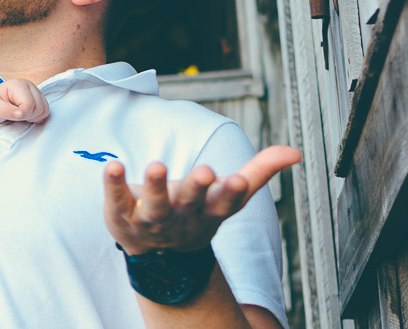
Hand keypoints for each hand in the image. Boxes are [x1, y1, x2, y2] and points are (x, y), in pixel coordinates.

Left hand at [0, 78, 49, 122]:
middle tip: (15, 115)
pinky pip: (46, 111)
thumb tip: (20, 114)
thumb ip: (6, 111)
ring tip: (20, 115)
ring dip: (33, 117)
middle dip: (27, 116)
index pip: (29, 103)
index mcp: (18, 84)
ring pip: (44, 110)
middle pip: (39, 107)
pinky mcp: (39, 98)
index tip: (12, 116)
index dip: (22, 114)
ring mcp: (36, 91)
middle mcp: (29, 85)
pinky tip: (26, 115)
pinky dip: (37, 117)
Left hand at [103, 145, 300, 254]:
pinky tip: (112, 166)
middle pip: (190, 201)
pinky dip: (113, 183)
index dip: (231, 192)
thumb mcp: (230, 196)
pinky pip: (116, 197)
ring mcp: (151, 217)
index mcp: (209, 210)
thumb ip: (260, 171)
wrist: (158, 255)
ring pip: (154, 203)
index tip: (238, 179)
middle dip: (197, 187)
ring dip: (155, 185)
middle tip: (206, 171)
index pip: (225, 203)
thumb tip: (295, 152)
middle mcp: (182, 215)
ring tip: (156, 166)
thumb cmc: (197, 213)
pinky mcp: (122, 212)